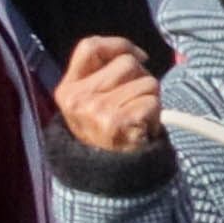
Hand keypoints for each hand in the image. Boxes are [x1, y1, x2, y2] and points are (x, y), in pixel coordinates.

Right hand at [50, 34, 165, 156]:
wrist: (109, 177)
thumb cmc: (106, 133)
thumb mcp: (88, 102)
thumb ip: (100, 75)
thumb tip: (134, 53)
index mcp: (67, 89)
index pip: (90, 46)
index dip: (119, 45)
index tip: (138, 56)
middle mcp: (79, 99)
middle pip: (127, 63)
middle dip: (141, 77)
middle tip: (134, 101)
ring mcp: (98, 111)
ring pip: (147, 81)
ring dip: (151, 97)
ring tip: (137, 116)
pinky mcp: (119, 123)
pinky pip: (154, 102)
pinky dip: (155, 115)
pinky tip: (142, 128)